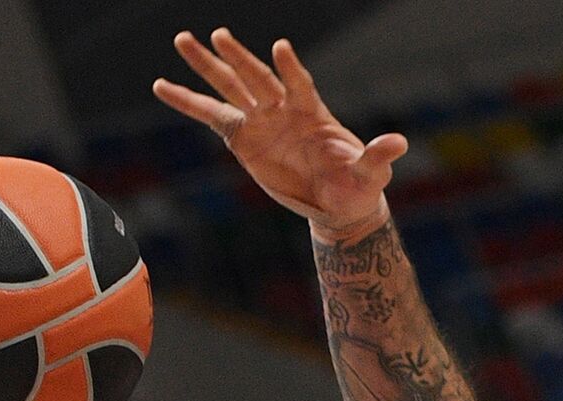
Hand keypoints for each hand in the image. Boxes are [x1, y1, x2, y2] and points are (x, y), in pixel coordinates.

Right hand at [153, 30, 407, 239]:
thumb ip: (378, 156)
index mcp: (312, 112)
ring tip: (184, 40)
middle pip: (257, 79)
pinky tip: (162, 86)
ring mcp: (260, 121)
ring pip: (230, 88)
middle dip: (239, 59)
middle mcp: (283, 109)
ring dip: (208, 67)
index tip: (280, 49)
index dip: (291, 68)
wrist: (337, 203)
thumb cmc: (357, 185)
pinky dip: (187, 102)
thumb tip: (399, 143)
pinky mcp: (242, 138)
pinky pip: (211, 116)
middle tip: (218, 35)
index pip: (299, 84)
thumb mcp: (370, 174)